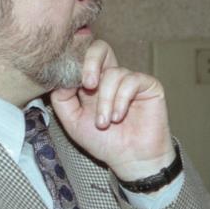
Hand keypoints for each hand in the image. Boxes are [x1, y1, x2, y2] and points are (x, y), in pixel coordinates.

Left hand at [50, 40, 174, 181]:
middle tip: (87, 85)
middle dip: (90, 63)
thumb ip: (62, 98)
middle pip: (101, 48)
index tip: (68, 81)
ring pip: (114, 73)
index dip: (74, 62)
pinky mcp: (149, 86)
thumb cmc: (104, 142)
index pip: (82, 57)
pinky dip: (121, 100)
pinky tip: (119, 117)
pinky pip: (132, 81)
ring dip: (106, 100)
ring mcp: (131, 80)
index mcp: (93, 82)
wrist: (130, 160)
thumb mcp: (73, 121)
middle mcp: (111, 77)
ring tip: (105, 123)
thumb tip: (60, 78)